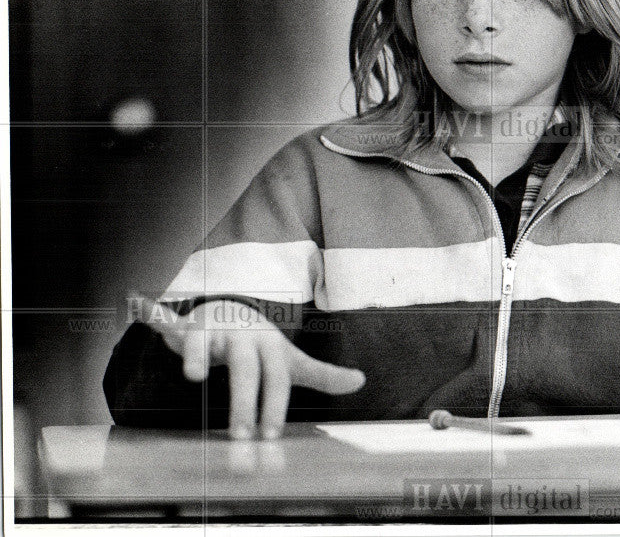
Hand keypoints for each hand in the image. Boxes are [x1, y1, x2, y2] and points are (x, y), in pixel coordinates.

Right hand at [134, 295, 364, 439]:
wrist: (236, 313)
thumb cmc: (262, 348)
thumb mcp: (291, 360)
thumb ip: (323, 374)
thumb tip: (361, 381)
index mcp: (269, 346)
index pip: (276, 379)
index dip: (275, 406)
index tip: (270, 438)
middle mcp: (243, 335)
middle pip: (245, 369)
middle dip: (244, 402)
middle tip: (242, 438)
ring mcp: (214, 329)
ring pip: (205, 342)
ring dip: (197, 356)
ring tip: (193, 376)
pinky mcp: (186, 327)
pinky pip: (168, 320)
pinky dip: (151, 312)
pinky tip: (136, 303)